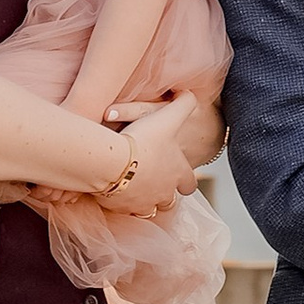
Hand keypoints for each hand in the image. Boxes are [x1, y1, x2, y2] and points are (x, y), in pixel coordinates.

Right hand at [90, 90, 202, 218]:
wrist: (113, 162)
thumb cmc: (143, 140)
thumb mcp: (168, 116)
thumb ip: (184, 103)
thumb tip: (190, 92)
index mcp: (178, 175)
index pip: (189, 185)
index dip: (185, 181)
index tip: (178, 177)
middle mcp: (163, 194)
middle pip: (168, 202)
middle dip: (163, 195)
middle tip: (152, 184)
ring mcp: (143, 204)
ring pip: (147, 210)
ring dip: (142, 201)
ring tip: (132, 190)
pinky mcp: (121, 209)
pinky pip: (123, 210)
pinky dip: (120, 203)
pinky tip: (113, 192)